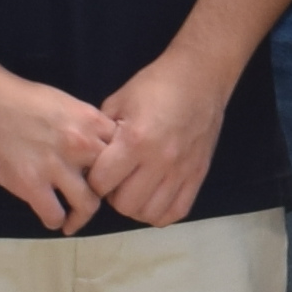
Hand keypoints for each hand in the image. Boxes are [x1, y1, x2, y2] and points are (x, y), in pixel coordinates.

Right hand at [0, 68, 104, 232]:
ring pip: (88, 205)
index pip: (124, 152)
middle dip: (105, 193)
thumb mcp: (65, 103)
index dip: (119, 166)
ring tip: (73, 217)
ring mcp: (55, 166)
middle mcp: (80, 144)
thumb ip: (86, 126)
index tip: (109, 176)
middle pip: (112, 181)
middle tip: (93, 199)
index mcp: (90, 120)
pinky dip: (55, 221)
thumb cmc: (20, 97)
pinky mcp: (30, 184)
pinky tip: (51, 217)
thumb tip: (102, 147)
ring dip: (81, 215)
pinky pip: (54, 215)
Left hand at [85, 53, 230, 226]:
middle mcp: (159, 160)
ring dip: (136, 207)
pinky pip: (176, 212)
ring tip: (135, 190)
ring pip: (150, 214)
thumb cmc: (156, 85)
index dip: (93, 180)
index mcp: (135, 140)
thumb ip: (102, 132)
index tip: (97, 171)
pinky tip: (154, 198)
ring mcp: (182, 171)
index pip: (101, 183)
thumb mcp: (119, 100)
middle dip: (113, 197)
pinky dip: (160, 212)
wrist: (201, 77)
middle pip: (125, 205)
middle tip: (116, 181)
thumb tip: (89, 159)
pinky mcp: (198, 175)